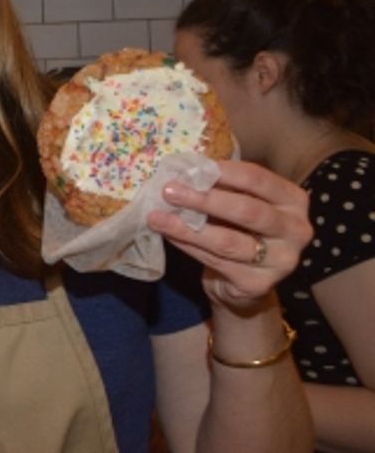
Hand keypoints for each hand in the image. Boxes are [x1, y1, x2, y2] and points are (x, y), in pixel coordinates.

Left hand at [146, 158, 311, 310]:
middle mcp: (296, 231)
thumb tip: (184, 170)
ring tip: (157, 216)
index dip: (223, 172)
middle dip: (205, 199)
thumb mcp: (240, 202)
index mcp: (293, 201)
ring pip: (228, 241)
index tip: (191, 167)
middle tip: (169, 191)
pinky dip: (187, 245)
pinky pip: (215, 261)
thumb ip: (223, 187)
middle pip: (247, 211)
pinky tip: (168, 234)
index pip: (258, 179)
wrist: (243, 280)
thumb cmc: (239, 229)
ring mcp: (281, 261)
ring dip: (188, 227)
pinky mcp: (258, 284)